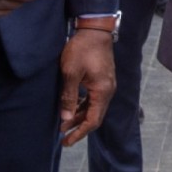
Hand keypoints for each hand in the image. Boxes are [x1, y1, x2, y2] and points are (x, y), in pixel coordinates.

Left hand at [58, 27, 114, 146]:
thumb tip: (65, 119)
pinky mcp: (103, 79)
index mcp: (102, 91)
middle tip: (63, 136)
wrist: (95, 29)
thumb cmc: (82, 49)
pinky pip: (94, 98)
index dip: (79, 133)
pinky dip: (83, 105)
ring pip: (94, 107)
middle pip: (95, 116)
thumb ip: (69, 97)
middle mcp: (108, 90)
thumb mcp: (70, 73)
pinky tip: (72, 106)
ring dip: (80, 116)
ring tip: (64, 122)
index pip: (93, 120)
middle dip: (79, 127)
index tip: (65, 141)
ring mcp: (107, 84)